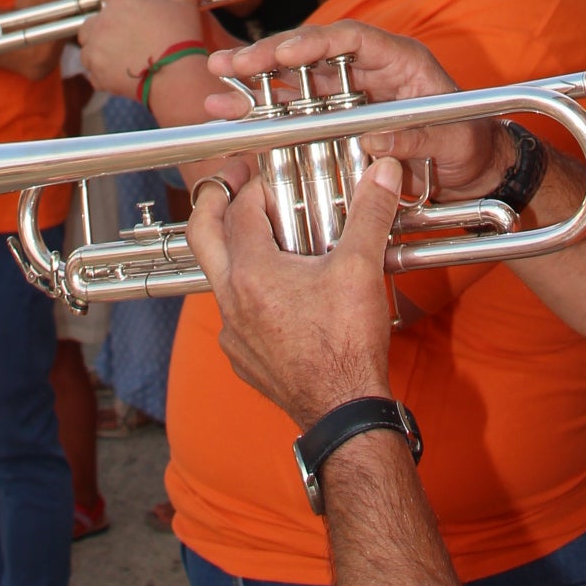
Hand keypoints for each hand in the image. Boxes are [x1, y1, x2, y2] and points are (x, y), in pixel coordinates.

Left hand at [78, 0, 206, 94]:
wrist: (175, 77)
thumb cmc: (180, 38)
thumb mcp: (186, 2)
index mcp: (121, 3)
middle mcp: (102, 24)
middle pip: (89, 22)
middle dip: (99, 26)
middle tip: (118, 33)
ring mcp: (97, 50)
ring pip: (87, 47)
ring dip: (97, 49)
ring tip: (117, 54)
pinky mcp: (98, 74)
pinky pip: (92, 71)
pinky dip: (100, 71)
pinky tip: (117, 72)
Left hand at [188, 154, 403, 425]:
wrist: (343, 411)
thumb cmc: (346, 345)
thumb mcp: (361, 268)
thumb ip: (369, 213)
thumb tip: (383, 173)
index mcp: (251, 273)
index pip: (241, 211)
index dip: (258, 187)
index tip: (276, 180)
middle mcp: (230, 301)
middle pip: (202, 236)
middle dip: (212, 202)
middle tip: (229, 182)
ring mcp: (233, 333)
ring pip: (218, 279)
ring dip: (234, 251)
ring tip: (265, 239)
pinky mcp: (243, 358)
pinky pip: (233, 314)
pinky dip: (247, 293)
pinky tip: (278, 293)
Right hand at [205, 22, 508, 199]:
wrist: (476, 170)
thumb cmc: (472, 144)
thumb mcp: (455, 140)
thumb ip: (417, 136)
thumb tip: (374, 137)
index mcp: (400, 60)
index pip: (352, 39)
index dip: (315, 42)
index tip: (283, 53)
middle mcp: (370, 71)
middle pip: (313, 56)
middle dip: (270, 58)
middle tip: (231, 64)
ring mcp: (351, 95)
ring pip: (296, 82)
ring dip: (257, 84)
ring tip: (218, 87)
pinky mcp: (339, 121)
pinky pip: (297, 112)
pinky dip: (267, 114)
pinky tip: (234, 115)